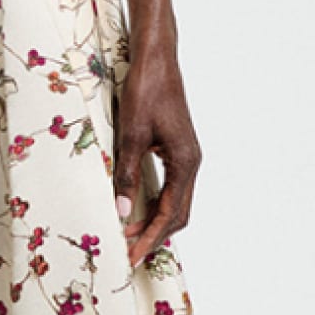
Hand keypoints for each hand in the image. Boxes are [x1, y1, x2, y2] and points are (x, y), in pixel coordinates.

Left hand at [113, 41, 201, 267]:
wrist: (156, 58)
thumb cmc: (145, 90)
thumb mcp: (131, 132)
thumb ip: (128, 172)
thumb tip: (123, 211)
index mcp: (185, 163)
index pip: (171, 215)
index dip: (151, 238)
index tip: (132, 256)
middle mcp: (191, 163)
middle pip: (178, 213)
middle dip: (154, 235)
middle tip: (128, 252)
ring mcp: (185, 155)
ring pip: (174, 200)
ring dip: (155, 219)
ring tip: (130, 235)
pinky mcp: (176, 146)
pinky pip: (169, 184)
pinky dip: (155, 201)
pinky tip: (137, 205)